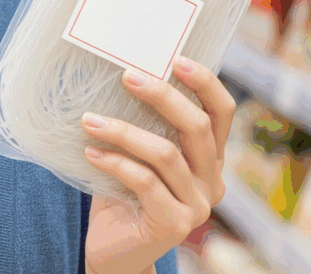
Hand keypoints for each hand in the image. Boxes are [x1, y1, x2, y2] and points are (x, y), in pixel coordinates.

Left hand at [80, 57, 236, 273]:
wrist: (114, 251)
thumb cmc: (123, 193)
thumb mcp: (136, 153)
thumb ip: (141, 123)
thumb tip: (118, 73)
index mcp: (209, 158)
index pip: (222, 113)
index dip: (205, 83)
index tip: (176, 59)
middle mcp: (211, 181)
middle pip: (197, 127)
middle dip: (161, 96)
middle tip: (126, 76)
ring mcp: (197, 206)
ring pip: (166, 154)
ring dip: (123, 131)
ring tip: (88, 120)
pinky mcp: (175, 224)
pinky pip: (144, 182)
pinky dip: (114, 162)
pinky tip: (90, 153)